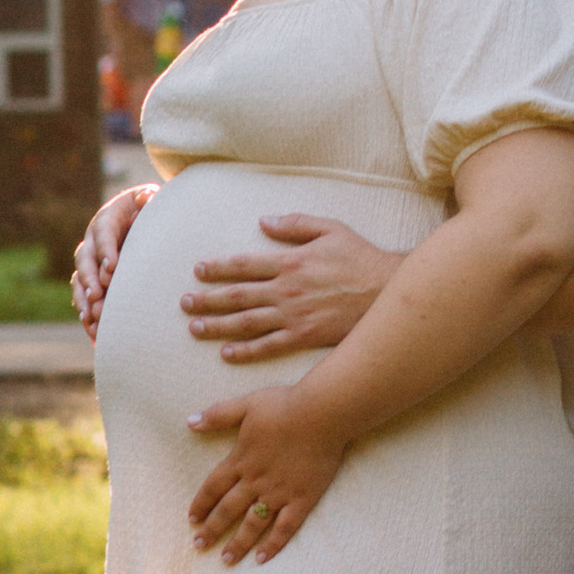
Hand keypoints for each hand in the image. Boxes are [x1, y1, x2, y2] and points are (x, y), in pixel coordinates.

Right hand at [72, 183, 153, 338]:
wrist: (143, 221)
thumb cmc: (150, 211)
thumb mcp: (150, 201)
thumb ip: (148, 200)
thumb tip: (146, 198)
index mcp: (107, 219)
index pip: (103, 233)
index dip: (106, 250)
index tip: (112, 268)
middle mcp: (93, 241)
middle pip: (85, 258)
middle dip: (90, 278)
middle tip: (98, 296)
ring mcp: (90, 262)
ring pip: (79, 281)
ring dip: (84, 300)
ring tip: (91, 318)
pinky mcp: (92, 281)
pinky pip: (84, 299)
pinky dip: (88, 316)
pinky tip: (95, 336)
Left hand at [180, 214, 396, 362]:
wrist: (388, 291)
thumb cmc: (361, 258)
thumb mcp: (331, 229)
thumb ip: (296, 225)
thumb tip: (265, 221)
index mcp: (290, 261)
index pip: (244, 265)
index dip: (218, 268)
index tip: (198, 271)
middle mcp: (286, 289)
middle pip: (237, 295)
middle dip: (207, 299)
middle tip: (184, 303)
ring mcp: (293, 315)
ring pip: (246, 322)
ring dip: (217, 325)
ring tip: (195, 328)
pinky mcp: (304, 336)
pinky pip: (268, 345)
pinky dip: (246, 350)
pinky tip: (227, 353)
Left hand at [184, 386, 351, 564]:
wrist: (323, 413)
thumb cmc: (285, 405)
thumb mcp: (246, 404)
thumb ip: (218, 415)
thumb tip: (189, 422)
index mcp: (241, 459)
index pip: (213, 487)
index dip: (201, 504)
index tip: (191, 519)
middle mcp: (256, 480)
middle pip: (228, 510)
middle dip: (211, 529)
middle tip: (199, 545)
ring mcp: (279, 492)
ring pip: (253, 524)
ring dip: (237, 543)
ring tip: (226, 560)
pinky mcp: (302, 499)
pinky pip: (285, 528)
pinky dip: (273, 545)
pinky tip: (262, 558)